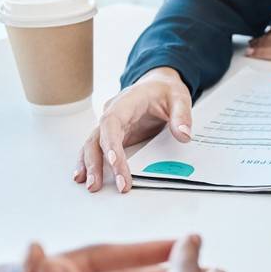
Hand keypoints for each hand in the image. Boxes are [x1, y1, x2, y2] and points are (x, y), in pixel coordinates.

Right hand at [77, 67, 192, 193]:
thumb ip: (182, 115)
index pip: (112, 123)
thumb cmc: (165, 90)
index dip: (110, 143)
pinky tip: (86, 178)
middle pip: (97, 138)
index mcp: (126, 103)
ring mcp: (112, 126)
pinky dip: (92, 163)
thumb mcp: (179, 97)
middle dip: (96, 162)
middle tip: (97, 185)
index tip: (114, 162)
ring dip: (90, 166)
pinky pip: (99, 149)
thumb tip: (184, 135)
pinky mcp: (116, 135)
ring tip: (91, 186)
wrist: (158, 85)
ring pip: (93, 145)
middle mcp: (113, 114)